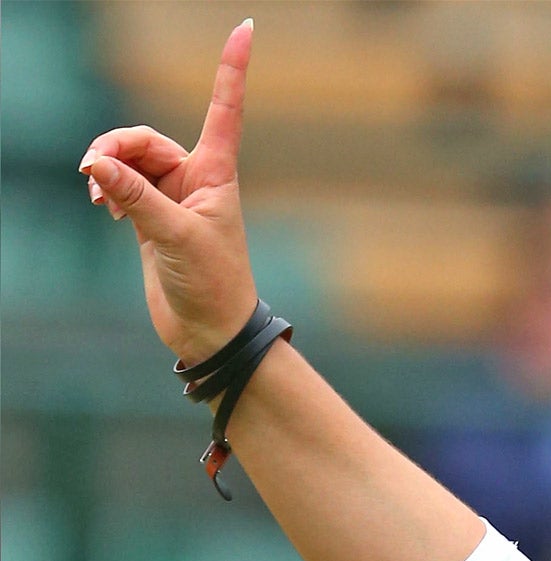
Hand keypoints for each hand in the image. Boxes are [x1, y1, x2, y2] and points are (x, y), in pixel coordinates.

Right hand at [79, 18, 259, 363]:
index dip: (232, 68)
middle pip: (144, 139)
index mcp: (217, 174)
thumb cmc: (213, 285)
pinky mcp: (150, 217)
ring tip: (99, 194)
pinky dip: (107, 187)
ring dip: (107, 169)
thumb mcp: (176, 237)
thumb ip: (135, 198)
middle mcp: (195, 179)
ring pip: (127, 160)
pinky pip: (120, 184)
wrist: (211, 331)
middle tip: (94, 173)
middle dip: (115, 148)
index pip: (225, 109)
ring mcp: (170, 197)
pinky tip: (103, 204)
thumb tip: (95, 162)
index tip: (247, 27)